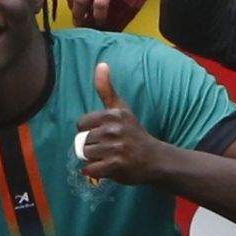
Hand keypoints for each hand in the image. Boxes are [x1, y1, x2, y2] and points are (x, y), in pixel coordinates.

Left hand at [68, 59, 167, 187]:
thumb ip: (106, 89)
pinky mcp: (116, 165)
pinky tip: (104, 168)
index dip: (88, 131)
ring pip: (85, 155)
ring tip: (107, 157)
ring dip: (93, 160)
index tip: (102, 134)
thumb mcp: (121, 108)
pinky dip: (93, 172)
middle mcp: (114, 129)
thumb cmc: (133, 132)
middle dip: (91, 147)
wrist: (154, 158)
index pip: (81, 124)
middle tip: (107, 148)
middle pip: (83, 140)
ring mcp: (116, 148)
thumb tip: (101, 64)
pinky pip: (90, 169)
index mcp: (113, 114)